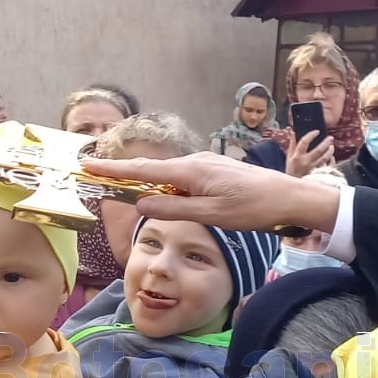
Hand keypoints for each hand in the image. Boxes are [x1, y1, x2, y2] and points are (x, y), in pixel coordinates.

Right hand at [84, 152, 340, 233]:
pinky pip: (183, 177)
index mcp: (191, 171)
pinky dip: (166, 184)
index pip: (143, 170)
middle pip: (151, 169)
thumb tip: (141, 203)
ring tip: (121, 187)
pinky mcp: (215, 171)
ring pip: (168, 174)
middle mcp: (195, 162)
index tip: (87, 165)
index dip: (113, 169)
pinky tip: (164, 195)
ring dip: (146, 180)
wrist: (291, 197)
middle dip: (123, 173)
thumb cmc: (254, 209)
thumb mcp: (212, 216)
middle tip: (93, 176)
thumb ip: (175, 209)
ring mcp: (206, 165)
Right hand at [285, 130, 336, 176]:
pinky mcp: (318, 175)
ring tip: (332, 147)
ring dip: (330, 151)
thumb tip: (292, 131)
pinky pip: (328, 166)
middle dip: (326, 142)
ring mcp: (313, 169)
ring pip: (324, 158)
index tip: (317, 132)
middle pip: (318, 150)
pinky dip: (331, 161)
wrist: (293, 187)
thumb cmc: (291, 170)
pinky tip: (332, 157)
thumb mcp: (289, 157)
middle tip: (331, 138)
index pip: (304, 142)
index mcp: (297, 156)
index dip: (311, 135)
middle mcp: (305, 162)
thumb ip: (292, 144)